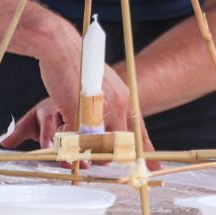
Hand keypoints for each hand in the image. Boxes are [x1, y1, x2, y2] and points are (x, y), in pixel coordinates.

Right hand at [3, 42, 154, 158]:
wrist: (61, 46)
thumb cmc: (78, 66)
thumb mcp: (103, 84)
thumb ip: (109, 106)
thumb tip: (107, 126)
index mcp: (125, 98)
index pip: (140, 130)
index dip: (146, 151)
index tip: (154, 169)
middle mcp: (117, 104)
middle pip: (119, 144)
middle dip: (106, 157)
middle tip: (91, 159)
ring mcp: (99, 108)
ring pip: (98, 144)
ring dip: (86, 153)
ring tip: (74, 150)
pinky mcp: (78, 110)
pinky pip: (76, 138)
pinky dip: (67, 142)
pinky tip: (61, 136)